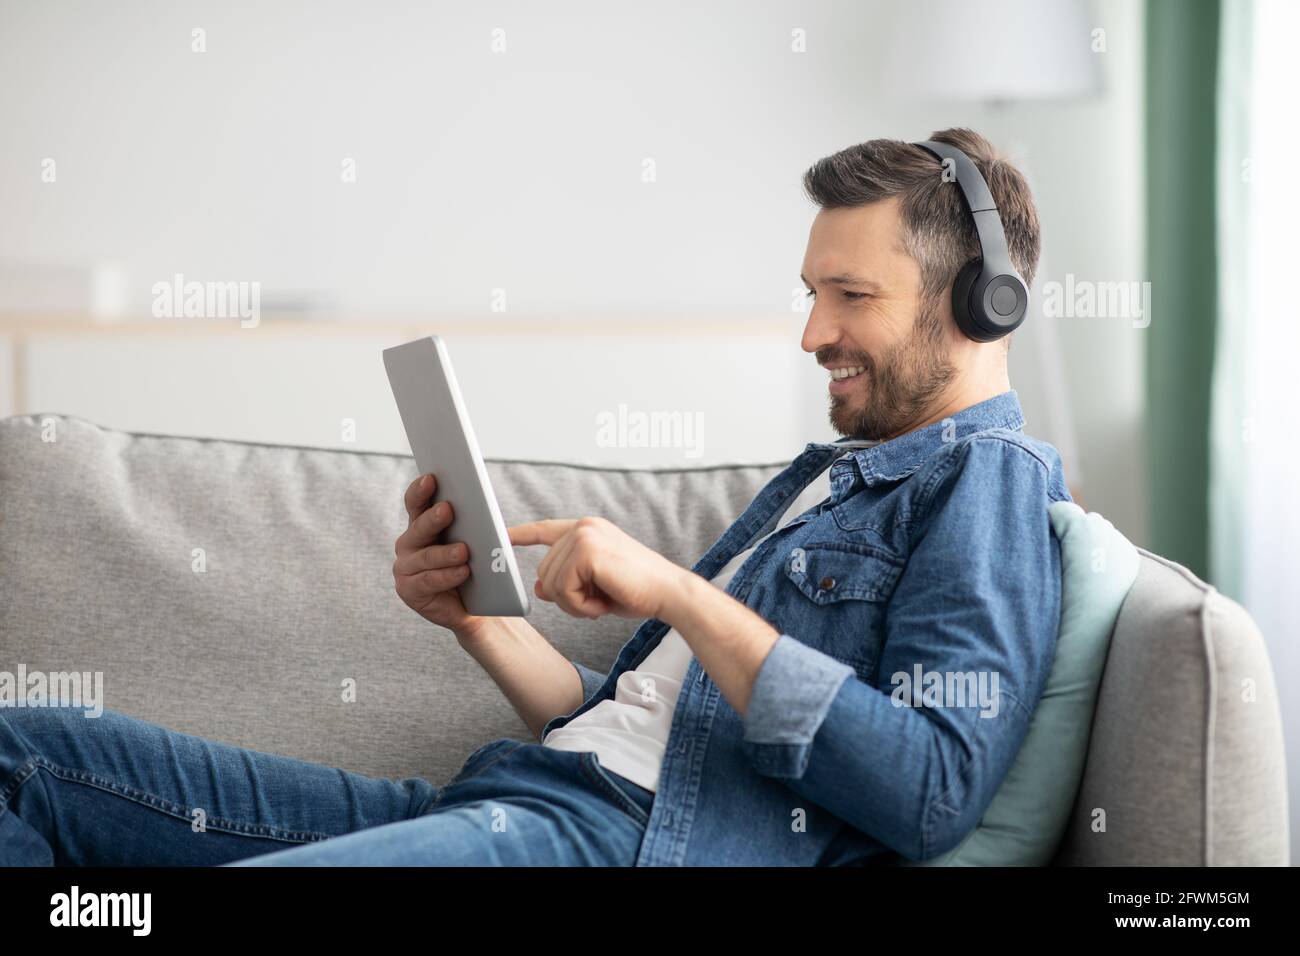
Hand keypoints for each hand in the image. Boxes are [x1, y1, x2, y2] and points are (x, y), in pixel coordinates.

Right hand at [392, 473, 483, 636]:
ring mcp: (405, 567)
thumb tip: (478, 504)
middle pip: (419, 527)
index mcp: (421, 525)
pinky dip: (446, 576)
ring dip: (445, 553)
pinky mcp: (409, 590)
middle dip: (433, 518)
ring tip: (464, 551)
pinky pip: (428, 581)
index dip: (421, 490)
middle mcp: (408, 543)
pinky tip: (462, 572)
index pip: (416, 503)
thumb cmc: (471, 566)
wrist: (471, 605)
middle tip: (448, 509)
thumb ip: (468, 523)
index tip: (432, 477)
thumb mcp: (471, 541)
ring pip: (425, 557)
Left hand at [509, 516, 684, 620]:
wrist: (669, 594)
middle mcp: (584, 527)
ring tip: (603, 602)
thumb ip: (566, 582)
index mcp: (588, 530)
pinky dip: (581, 608)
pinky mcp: (586, 552)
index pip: (546, 529)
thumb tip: (538, 587)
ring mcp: (585, 536)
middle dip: (567, 597)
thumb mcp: (594, 588)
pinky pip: (562, 592)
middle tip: (599, 601)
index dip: (522, 534)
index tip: (503, 536)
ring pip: (550, 584)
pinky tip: (603, 605)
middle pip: (543, 571)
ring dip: (575, 604)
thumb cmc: (638, 591)